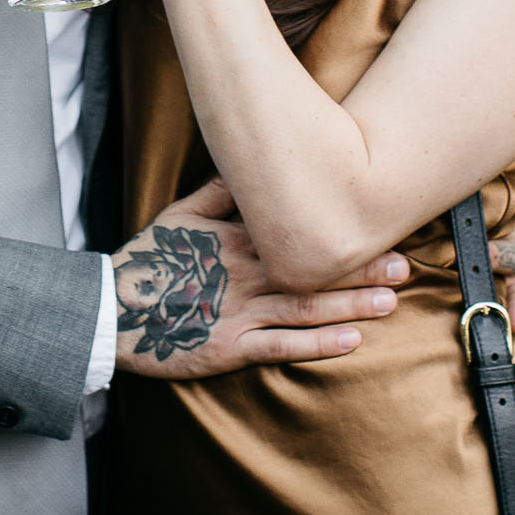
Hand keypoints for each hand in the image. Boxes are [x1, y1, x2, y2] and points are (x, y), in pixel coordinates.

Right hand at [110, 195, 514, 381]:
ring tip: (389, 302)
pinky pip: (280, 347)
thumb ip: (221, 193)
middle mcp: (245, 274)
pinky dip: (317, 345)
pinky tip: (350, 341)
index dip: (339, 231)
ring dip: (349, 304)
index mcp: (237, 240)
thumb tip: (252, 166)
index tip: (378, 224)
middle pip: (311, 270)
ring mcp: (240, 312)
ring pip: (304, 307)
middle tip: (403, 266)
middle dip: (360, 269)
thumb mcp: (180, 215)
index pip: (297, 232)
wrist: (111, 310)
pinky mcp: (230, 347)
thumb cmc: (148, 262)